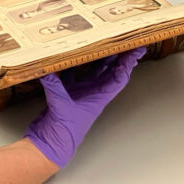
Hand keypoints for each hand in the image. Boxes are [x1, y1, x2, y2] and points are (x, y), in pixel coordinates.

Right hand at [25, 47, 145, 167]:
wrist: (51, 143)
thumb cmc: (64, 131)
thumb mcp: (60, 106)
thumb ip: (55, 87)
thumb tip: (48, 71)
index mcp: (98, 97)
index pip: (118, 77)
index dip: (128, 64)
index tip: (135, 51)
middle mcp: (92, 92)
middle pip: (108, 70)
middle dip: (116, 55)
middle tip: (122, 40)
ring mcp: (80, 92)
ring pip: (92, 70)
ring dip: (97, 57)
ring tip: (102, 41)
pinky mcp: (67, 93)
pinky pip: (72, 74)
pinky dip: (71, 64)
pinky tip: (69, 55)